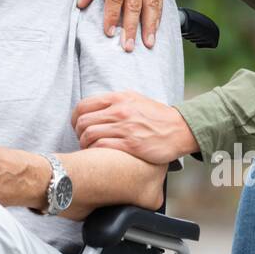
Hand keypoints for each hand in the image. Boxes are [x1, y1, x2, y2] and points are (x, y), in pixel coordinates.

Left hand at [71, 90, 196, 163]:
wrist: (180, 129)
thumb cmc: (156, 116)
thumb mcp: (135, 99)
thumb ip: (116, 102)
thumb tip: (96, 107)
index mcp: (119, 98)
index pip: (84, 105)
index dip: (75, 118)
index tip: (77, 126)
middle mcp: (120, 110)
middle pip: (83, 121)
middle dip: (77, 132)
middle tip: (82, 139)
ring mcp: (125, 127)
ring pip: (89, 134)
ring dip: (84, 144)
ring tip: (89, 149)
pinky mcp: (131, 144)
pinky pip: (102, 146)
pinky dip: (94, 151)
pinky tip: (98, 155)